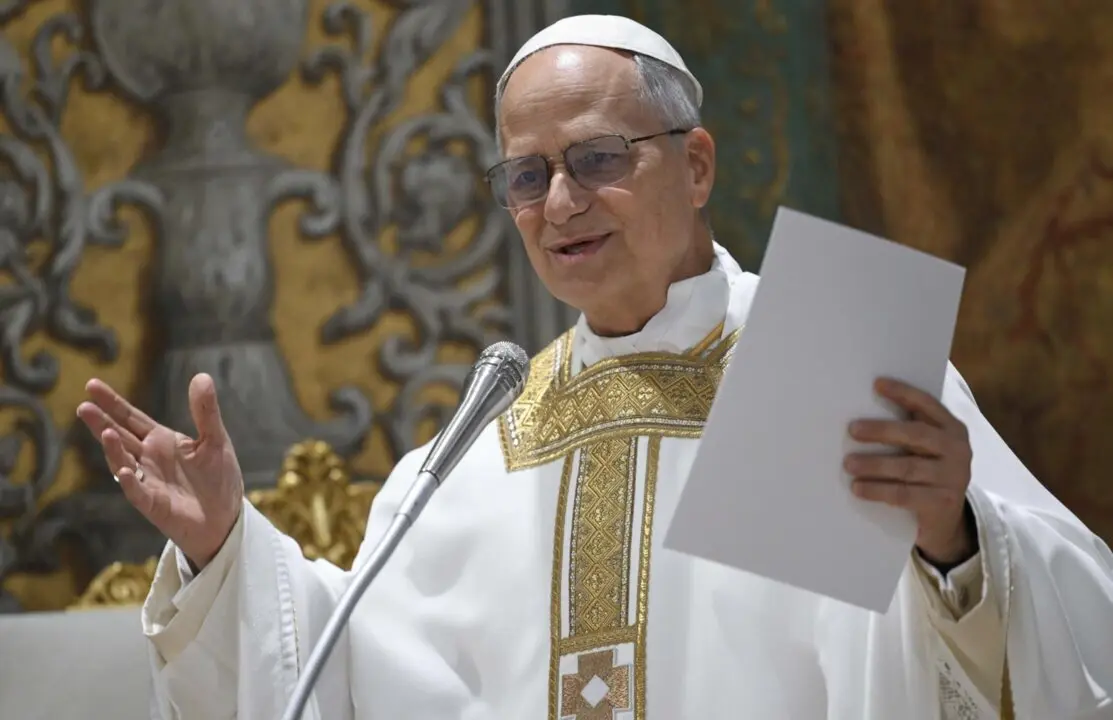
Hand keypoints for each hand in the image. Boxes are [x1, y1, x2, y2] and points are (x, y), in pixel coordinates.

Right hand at [76, 373, 243, 569]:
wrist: (226, 517)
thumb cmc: (218, 478)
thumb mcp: (215, 439)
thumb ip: (206, 411)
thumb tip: (201, 376)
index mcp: (161, 441)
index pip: (131, 418)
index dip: (113, 403)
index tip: (92, 385)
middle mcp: (149, 459)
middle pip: (120, 437)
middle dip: (102, 422)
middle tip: (83, 406)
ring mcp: (148, 481)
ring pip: (124, 463)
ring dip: (113, 449)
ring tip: (106, 432)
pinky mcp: (154, 505)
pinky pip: (138, 493)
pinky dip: (131, 482)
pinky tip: (127, 470)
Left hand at [844, 378, 975, 565]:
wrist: (946, 520)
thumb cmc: (926, 474)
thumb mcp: (924, 449)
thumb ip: (908, 431)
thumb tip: (862, 413)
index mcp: (953, 429)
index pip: (927, 404)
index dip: (903, 393)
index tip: (877, 384)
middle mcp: (958, 450)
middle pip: (916, 435)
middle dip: (882, 430)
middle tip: (852, 429)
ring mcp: (953, 477)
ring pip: (907, 467)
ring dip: (874, 464)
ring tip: (848, 463)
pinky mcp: (943, 503)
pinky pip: (905, 494)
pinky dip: (878, 490)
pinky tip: (857, 488)